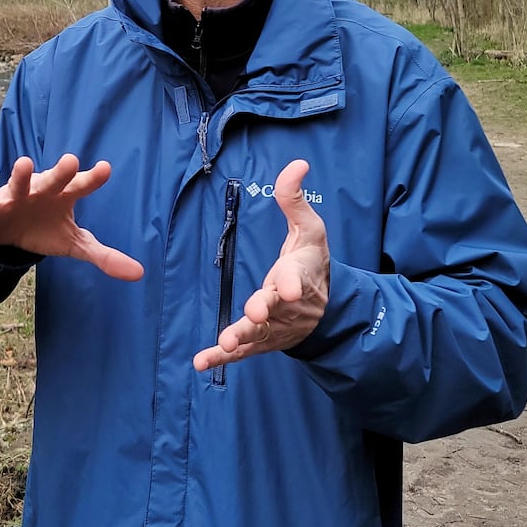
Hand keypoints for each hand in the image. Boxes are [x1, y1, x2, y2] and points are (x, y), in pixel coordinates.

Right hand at [0, 154, 143, 280]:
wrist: (9, 235)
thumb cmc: (46, 230)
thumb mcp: (76, 244)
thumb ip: (104, 255)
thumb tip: (139, 274)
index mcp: (65, 196)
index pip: (82, 185)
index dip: (93, 178)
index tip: (105, 169)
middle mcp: (42, 189)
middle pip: (54, 179)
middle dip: (61, 171)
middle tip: (71, 161)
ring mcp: (18, 195)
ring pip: (20, 182)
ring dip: (21, 174)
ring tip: (24, 163)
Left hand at [193, 158, 329, 371]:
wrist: (325, 308)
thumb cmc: (312, 262)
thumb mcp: (309, 228)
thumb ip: (295, 199)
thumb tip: (297, 163)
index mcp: (299, 276)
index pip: (296, 279)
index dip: (291, 283)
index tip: (287, 288)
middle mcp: (286, 306)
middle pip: (274, 309)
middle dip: (264, 310)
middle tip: (255, 311)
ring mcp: (273, 327)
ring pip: (257, 334)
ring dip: (241, 337)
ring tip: (225, 342)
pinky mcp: (260, 342)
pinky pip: (240, 352)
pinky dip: (221, 359)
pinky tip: (200, 362)